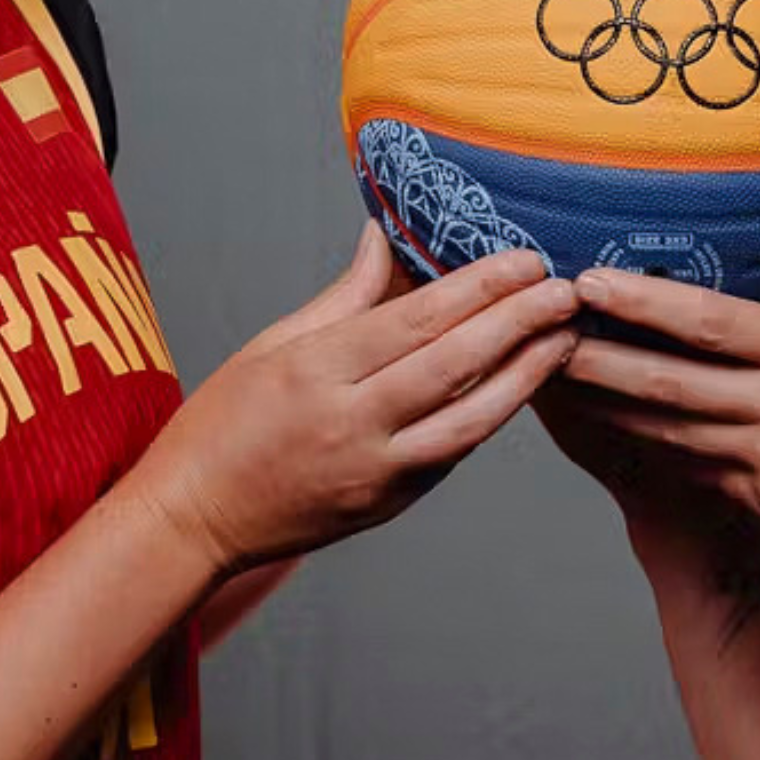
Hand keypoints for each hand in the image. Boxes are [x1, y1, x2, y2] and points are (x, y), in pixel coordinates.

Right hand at [136, 224, 581, 576]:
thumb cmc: (219, 428)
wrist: (191, 520)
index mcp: (315, 371)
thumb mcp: (269, 347)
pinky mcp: (387, 505)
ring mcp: (373, 472)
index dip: (481, 287)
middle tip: (567, 289)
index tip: (525, 259)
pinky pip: (452, 454)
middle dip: (521, 322)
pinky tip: (519, 386)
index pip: (417, 319)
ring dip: (528, 376)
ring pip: (473, 420)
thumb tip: (385, 239)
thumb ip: (342, 297)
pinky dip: (489, 416)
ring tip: (566, 338)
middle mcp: (350, 423)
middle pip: (456, 364)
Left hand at [558, 157, 759, 580]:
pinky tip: (598, 427)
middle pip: (673, 380)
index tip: (593, 280)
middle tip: (539, 326)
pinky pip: (690, 468)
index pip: (719, 322)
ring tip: (547, 372)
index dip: (649, 302)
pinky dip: (642, 447)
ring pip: (668, 428)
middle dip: (599, 355)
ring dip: (606, 402)